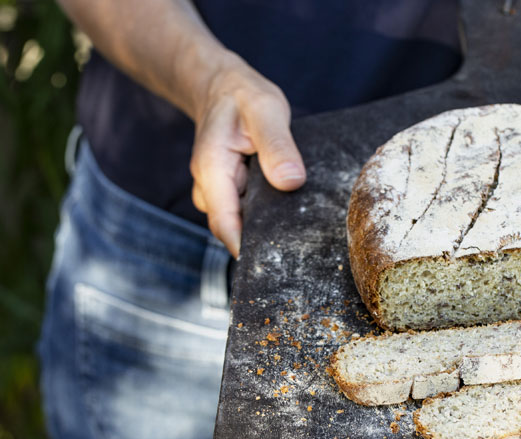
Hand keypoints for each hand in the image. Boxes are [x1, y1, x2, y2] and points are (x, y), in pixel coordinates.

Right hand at [189, 56, 305, 256]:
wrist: (222, 85)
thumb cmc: (243, 96)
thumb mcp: (266, 111)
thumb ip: (277, 146)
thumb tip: (291, 182)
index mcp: (213, 170)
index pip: (225, 224)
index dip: (247, 248)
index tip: (275, 263)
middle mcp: (211, 186)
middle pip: (233, 229)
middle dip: (262, 243)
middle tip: (301, 253)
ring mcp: (220, 191)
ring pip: (242, 221)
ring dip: (267, 228)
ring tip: (302, 236)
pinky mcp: (232, 190)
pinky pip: (248, 211)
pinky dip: (267, 214)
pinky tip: (292, 216)